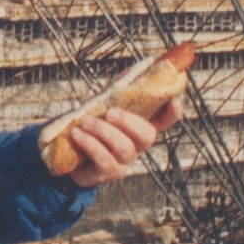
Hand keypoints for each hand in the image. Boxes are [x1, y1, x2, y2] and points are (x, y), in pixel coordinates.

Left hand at [64, 99, 180, 188]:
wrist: (68, 151)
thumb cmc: (92, 124)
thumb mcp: (104, 104)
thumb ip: (118, 89)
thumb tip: (132, 70)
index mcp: (140, 126)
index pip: (164, 121)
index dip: (173, 113)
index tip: (175, 100)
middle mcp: (137, 145)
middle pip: (147, 136)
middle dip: (129, 122)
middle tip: (110, 112)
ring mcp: (125, 161)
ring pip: (123, 148)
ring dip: (104, 132)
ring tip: (85, 121)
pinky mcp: (107, 173)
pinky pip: (103, 159)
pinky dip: (90, 144)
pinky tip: (77, 134)